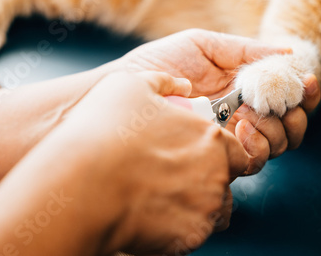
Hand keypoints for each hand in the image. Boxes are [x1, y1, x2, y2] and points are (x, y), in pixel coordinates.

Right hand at [58, 71, 248, 254]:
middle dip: (208, 176)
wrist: (82, 185)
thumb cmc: (104, 132)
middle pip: (225, 180)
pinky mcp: (186, 240)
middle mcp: (216, 176)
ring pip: (212, 210)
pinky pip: (190, 234)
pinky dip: (177, 227)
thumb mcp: (130, 85)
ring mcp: (203, 211)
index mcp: (210, 139)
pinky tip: (150, 213)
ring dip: (196, 203)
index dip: (221, 151)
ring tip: (162, 195)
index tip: (198, 150)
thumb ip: (163, 81)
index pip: (238, 150)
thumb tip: (180, 83)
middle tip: (175, 172)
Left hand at [118, 29, 320, 173]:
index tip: (307, 81)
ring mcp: (231, 138)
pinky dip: (258, 144)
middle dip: (296, 115)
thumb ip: (246, 51)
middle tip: (281, 101)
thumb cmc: (161, 62)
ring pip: (278, 145)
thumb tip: (291, 54)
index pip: (286, 97)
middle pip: (291, 126)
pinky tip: (239, 126)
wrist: (127, 86)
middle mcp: (243, 116)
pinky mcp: (217, 155)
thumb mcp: (205, 46)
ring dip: (277, 129)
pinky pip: (253, 160)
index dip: (304, 93)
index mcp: (244, 90)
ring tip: (251, 112)